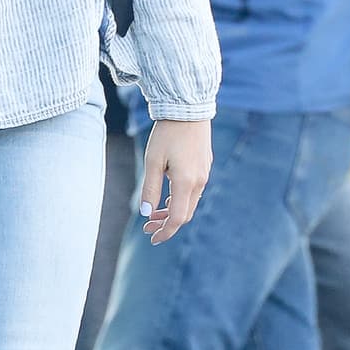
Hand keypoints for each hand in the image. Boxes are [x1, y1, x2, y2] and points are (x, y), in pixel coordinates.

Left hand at [139, 118, 211, 244]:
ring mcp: (204, 174)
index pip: (178, 218)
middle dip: (166, 224)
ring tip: (152, 216)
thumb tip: (146, 213)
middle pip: (185, 213)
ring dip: (172, 212)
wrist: (188, 109)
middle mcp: (199, 181)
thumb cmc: (167, 134)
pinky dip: (179, 201)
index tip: (152, 239)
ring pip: (189, 203)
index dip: (165, 231)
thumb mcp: (153, 161)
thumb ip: (150, 189)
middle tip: (146, 228)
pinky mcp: (204, 167)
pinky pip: (193, 192)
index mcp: (186, 182)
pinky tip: (166, 200)